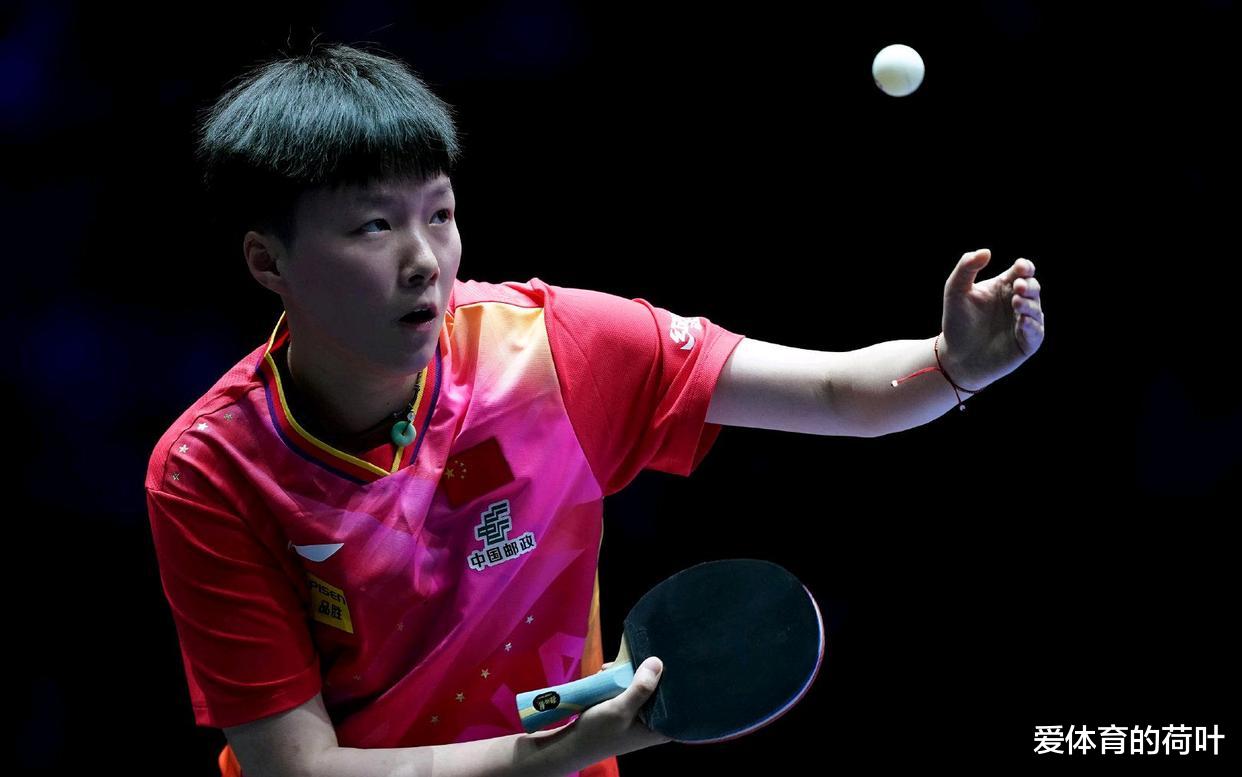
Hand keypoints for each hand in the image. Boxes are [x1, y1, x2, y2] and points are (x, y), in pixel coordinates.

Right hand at [563, 657, 671, 761]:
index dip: (672, 677)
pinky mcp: (629, 708)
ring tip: (609, 669)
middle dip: (644, 671)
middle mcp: (655, 720)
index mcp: (661, 727)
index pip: (677, 697)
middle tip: (628, 659)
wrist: (573, 744)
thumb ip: (640, 689)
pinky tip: (605, 674)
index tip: (665, 655)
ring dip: (627, 673)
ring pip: (643, 684)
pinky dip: (618, 679)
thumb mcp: (620, 710)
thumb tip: (657, 662)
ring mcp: (642, 714)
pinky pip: (630, 687)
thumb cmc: (598, 732)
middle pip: (659, 687)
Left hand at [940, 248, 1044, 389]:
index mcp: (1004, 286)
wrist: (955, 356)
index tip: (1020, 267)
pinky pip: (1036, 332)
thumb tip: (986, 251)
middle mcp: (1017, 302)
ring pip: (1036, 308)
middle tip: (1018, 287)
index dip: (1025, 267)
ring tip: (1017, 301)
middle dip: (1030, 285)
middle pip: (1033, 287)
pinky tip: (1022, 322)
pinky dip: (1032, 326)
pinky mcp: (1027, 342)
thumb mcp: (955, 291)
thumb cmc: (957, 321)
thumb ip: (966, 268)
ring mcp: (1024, 322)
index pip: (1023, 271)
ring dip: (1029, 304)